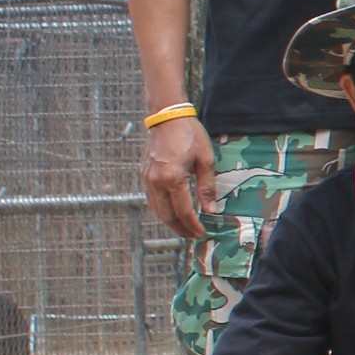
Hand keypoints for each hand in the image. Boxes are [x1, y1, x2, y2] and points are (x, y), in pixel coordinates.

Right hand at [139, 114, 216, 242]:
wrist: (168, 118)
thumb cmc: (190, 136)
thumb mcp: (206, 160)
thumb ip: (207, 187)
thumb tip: (210, 210)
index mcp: (172, 178)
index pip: (183, 211)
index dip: (193, 225)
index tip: (202, 233)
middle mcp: (155, 181)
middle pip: (166, 215)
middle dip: (180, 229)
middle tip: (193, 236)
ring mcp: (147, 178)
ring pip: (156, 209)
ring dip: (170, 222)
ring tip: (184, 228)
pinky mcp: (144, 175)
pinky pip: (152, 199)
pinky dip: (162, 210)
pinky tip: (172, 213)